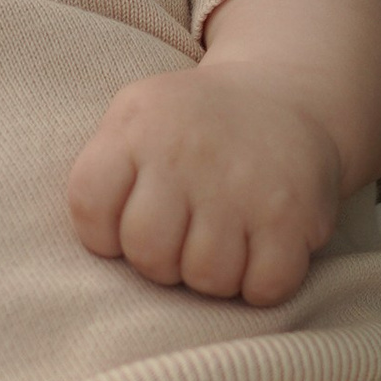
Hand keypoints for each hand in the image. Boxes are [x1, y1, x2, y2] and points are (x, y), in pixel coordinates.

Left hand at [70, 66, 344, 306]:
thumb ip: (105, 170)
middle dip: (164, 261)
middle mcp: (186, 152)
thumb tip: (99, 247)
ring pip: (208, 279)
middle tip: (185, 235)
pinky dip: (263, 283)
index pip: (89, 206)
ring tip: (225, 238)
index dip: (104, 233)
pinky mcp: (291, 214)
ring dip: (216, 273)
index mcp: (138, 127)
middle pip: (149, 254)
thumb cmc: (195, 126)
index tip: (132, 220)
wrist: (285, 93)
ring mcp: (241, 185)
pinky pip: (264, 287)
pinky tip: (263, 249)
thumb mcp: (137, 117)